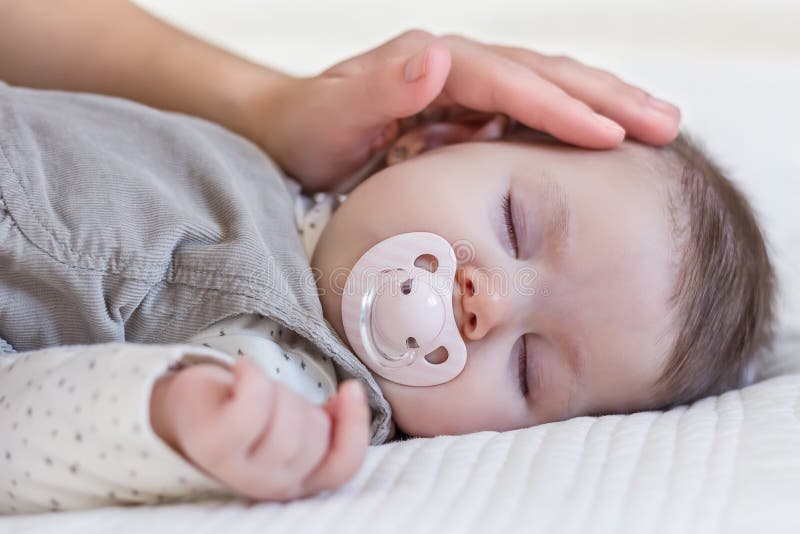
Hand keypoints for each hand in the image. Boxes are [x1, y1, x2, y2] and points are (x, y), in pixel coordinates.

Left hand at [149, 356, 370, 499]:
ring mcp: (241, 470)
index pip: (343, 467)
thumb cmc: (247, 413)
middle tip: (281, 394)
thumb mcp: (295, 420)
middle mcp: (270, 485)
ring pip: (287, 427)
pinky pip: (252, 407)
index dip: (356, 427)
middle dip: (305, 403)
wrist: (190, 409)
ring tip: (259, 386)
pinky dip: (252, 377)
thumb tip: (352, 395)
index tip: (350, 388)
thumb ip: (329, 421)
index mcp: (297, 482)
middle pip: (315, 439)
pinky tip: (243, 367)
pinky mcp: (215, 445)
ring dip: (278, 392)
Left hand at [247, 30, 680, 190]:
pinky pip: (530, 113)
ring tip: (657, 126)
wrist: (292, 132)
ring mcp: (466, 87)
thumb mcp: (331, 116)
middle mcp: (456, 67)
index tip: (612, 136)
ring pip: (548, 88)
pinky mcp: (468, 111)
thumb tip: (437, 54)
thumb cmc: (308, 131)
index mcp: (432, 65)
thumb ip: (378, 89)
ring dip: (603, 105)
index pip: (510, 82)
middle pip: (545, 74)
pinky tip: (604, 142)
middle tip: (667, 124)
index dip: (561, 107)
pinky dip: (572, 123)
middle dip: (607, 98)